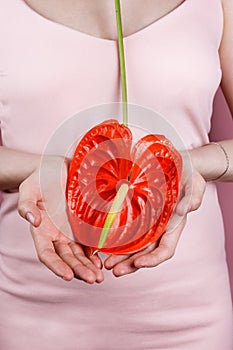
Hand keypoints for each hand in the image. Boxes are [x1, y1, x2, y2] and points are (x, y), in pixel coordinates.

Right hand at [18, 155, 103, 283]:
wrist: (57, 168)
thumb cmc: (41, 177)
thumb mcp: (29, 188)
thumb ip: (27, 205)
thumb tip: (33, 221)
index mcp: (41, 230)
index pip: (47, 254)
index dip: (56, 266)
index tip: (68, 276)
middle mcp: (56, 235)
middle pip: (66, 258)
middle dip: (79, 270)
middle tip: (92, 279)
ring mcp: (70, 231)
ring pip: (79, 255)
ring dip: (89, 267)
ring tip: (100, 277)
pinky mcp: (83, 225)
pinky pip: (89, 243)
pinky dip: (95, 254)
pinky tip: (103, 261)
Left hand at [104, 158, 206, 276]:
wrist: (178, 166)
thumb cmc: (189, 175)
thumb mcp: (195, 183)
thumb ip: (193, 196)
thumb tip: (184, 210)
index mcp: (174, 226)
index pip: (165, 250)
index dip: (152, 260)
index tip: (138, 263)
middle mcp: (160, 230)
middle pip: (146, 254)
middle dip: (130, 265)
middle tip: (114, 271)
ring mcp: (148, 224)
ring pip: (134, 247)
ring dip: (121, 258)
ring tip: (106, 264)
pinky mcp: (137, 215)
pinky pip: (127, 231)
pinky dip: (117, 241)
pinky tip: (104, 245)